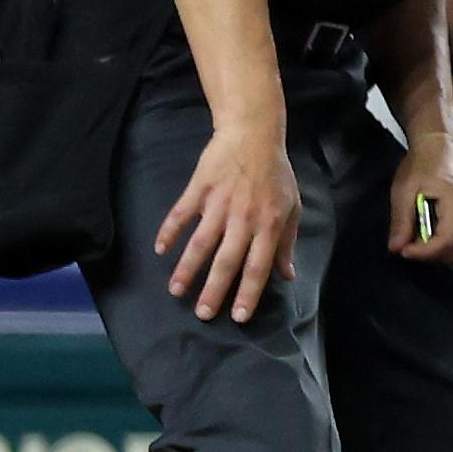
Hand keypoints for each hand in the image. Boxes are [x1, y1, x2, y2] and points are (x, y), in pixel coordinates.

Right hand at [156, 122, 301, 322]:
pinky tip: (160, 249)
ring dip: (187, 268)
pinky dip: (169, 231)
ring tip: (176, 291)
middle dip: (214, 290)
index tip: (238, 316)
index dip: (248, 292)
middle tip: (203, 314)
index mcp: (268, 224)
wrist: (254, 134)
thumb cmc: (276, 174)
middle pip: (227, 261)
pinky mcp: (199, 189)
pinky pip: (181, 214)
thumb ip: (287, 243)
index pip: (258, 266)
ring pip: (201, 242)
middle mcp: (244, 218)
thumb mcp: (292, 207)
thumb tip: (287, 276)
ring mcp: (219, 203)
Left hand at [387, 124, 452, 261]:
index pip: (447, 242)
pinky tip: (431, 233)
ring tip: (418, 237)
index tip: (404, 250)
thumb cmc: (422, 164)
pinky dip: (446, 246)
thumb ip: (401, 221)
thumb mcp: (404, 190)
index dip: (424, 253)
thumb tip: (396, 248)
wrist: (440, 147)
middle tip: (408, 243)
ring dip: (438, 252)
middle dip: (429, 254)